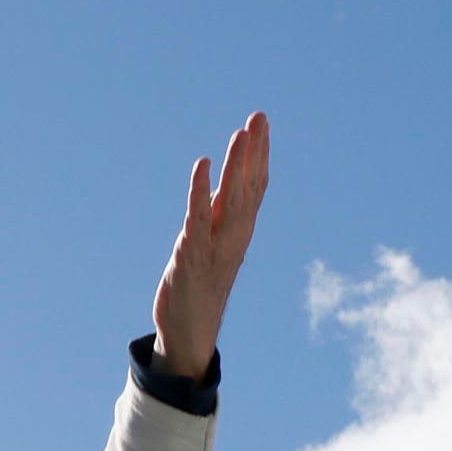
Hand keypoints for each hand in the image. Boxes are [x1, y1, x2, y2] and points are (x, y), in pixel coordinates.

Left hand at [152, 111, 271, 379]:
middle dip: (254, 151)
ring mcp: (215, 247)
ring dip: (237, 165)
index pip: (255, 187)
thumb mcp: (212, 245)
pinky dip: (201, 190)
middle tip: (259, 116)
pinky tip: (202, 165)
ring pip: (231, 199)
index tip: (261, 123)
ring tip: (241, 133)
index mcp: (239, 233)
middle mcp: (233, 237)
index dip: (259, 155)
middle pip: (248, 187)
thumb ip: (219, 216)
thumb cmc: (200, 288)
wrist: (189, 334)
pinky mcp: (192, 256)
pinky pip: (198, 218)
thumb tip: (224, 185)